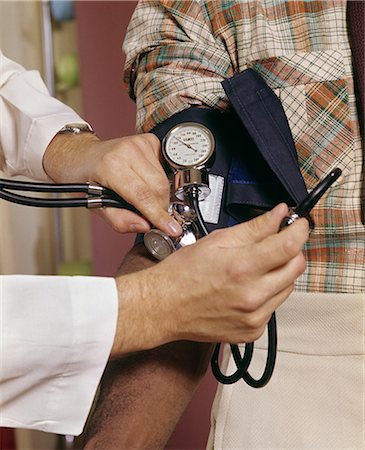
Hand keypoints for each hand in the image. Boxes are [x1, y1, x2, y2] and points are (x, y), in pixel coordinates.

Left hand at [43, 132, 181, 235]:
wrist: (81, 154)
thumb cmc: (85, 177)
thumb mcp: (96, 206)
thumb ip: (121, 220)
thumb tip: (145, 226)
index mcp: (111, 166)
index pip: (143, 195)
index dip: (159, 215)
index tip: (172, 228)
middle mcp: (127, 150)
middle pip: (159, 188)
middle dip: (160, 208)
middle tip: (151, 216)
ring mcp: (140, 143)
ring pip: (164, 179)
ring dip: (159, 195)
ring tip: (143, 197)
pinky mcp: (149, 140)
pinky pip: (164, 168)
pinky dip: (159, 181)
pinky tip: (145, 182)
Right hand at [112, 203, 308, 355]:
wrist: (164, 307)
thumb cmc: (182, 275)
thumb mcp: (217, 242)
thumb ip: (254, 228)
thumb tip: (278, 215)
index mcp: (241, 268)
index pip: (289, 246)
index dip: (299, 230)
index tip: (299, 224)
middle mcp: (251, 296)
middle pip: (296, 267)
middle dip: (291, 250)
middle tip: (276, 243)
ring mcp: (254, 317)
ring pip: (288, 287)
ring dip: (279, 273)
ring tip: (254, 268)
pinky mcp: (252, 331)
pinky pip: (274, 307)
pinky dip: (267, 294)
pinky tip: (247, 288)